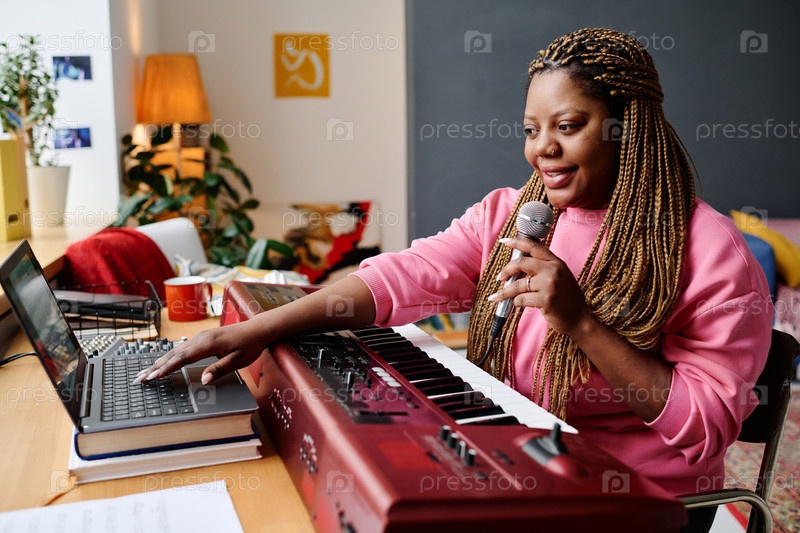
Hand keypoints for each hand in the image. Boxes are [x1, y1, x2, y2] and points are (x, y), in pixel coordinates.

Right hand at [133, 320, 266, 384]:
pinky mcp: (202, 338)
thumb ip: (219, 370)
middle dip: (155, 367)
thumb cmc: (248, 345)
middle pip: (173, 355)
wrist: (256, 329)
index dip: (165, 369)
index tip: (152, 377)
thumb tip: (204, 381)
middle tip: (139, 378)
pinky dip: (169, 357)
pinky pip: (182, 349)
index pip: (181, 359)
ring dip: (159, 362)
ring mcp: (200, 337)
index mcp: (207, 344)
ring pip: (176, 351)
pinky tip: (162, 362)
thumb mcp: (237, 361)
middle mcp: (200, 339)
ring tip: (145, 372)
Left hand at [487, 236, 592, 336]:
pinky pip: (521, 299)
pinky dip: (515, 302)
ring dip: (505, 291)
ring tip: (498, 296)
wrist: (579, 319)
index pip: (533, 247)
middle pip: (522, 263)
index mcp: (556, 262)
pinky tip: (516, 304)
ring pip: (518, 284)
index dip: (517, 242)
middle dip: (506, 270)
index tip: (504, 241)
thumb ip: (543, 268)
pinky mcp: (545, 300)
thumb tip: (517, 266)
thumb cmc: (567, 299)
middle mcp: (553, 270)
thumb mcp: (559, 277)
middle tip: (500, 277)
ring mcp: (550, 285)